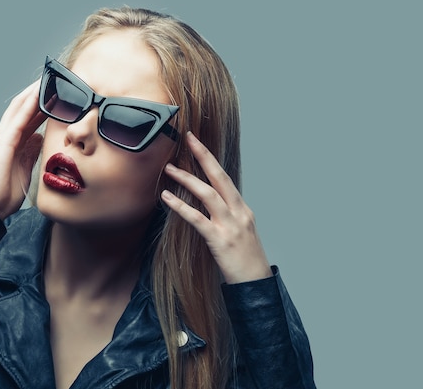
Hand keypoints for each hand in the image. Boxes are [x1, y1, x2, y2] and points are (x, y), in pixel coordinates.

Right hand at [0, 80, 46, 219]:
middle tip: (55, 79)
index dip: (42, 102)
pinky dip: (28, 106)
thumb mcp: (26, 167)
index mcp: (12, 141)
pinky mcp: (3, 142)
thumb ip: (32, 151)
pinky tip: (38, 95)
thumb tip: (41, 138)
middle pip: (23, 106)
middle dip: (38, 92)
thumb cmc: (6, 190)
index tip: (58, 92)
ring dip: (34, 92)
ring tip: (49, 79)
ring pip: (20, 107)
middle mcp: (6, 134)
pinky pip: (18, 119)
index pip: (29, 115)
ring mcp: (3, 136)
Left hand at [161, 132, 272, 283]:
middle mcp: (239, 213)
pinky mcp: (219, 241)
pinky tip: (167, 197)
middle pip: (220, 177)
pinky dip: (180, 206)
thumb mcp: (241, 233)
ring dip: (187, 179)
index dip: (211, 160)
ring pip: (208, 194)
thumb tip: (208, 207)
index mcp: (243, 210)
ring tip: (169, 168)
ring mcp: (230, 226)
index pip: (225, 179)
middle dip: (204, 155)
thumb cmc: (246, 261)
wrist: (256, 284)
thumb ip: (227, 217)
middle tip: (188, 138)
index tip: (198, 143)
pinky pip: (197, 219)